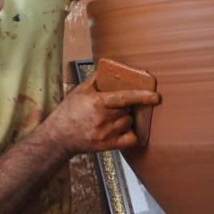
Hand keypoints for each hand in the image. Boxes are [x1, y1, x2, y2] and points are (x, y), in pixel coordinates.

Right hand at [42, 71, 160, 155]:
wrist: (58, 136)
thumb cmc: (69, 112)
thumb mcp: (79, 91)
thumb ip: (95, 79)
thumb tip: (109, 68)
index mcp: (97, 102)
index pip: (124, 97)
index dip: (142, 96)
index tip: (155, 96)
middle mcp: (102, 119)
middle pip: (127, 110)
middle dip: (126, 107)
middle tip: (116, 106)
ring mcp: (105, 133)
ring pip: (128, 123)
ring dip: (126, 119)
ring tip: (113, 118)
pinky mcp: (107, 145)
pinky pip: (129, 139)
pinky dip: (131, 134)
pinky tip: (124, 130)